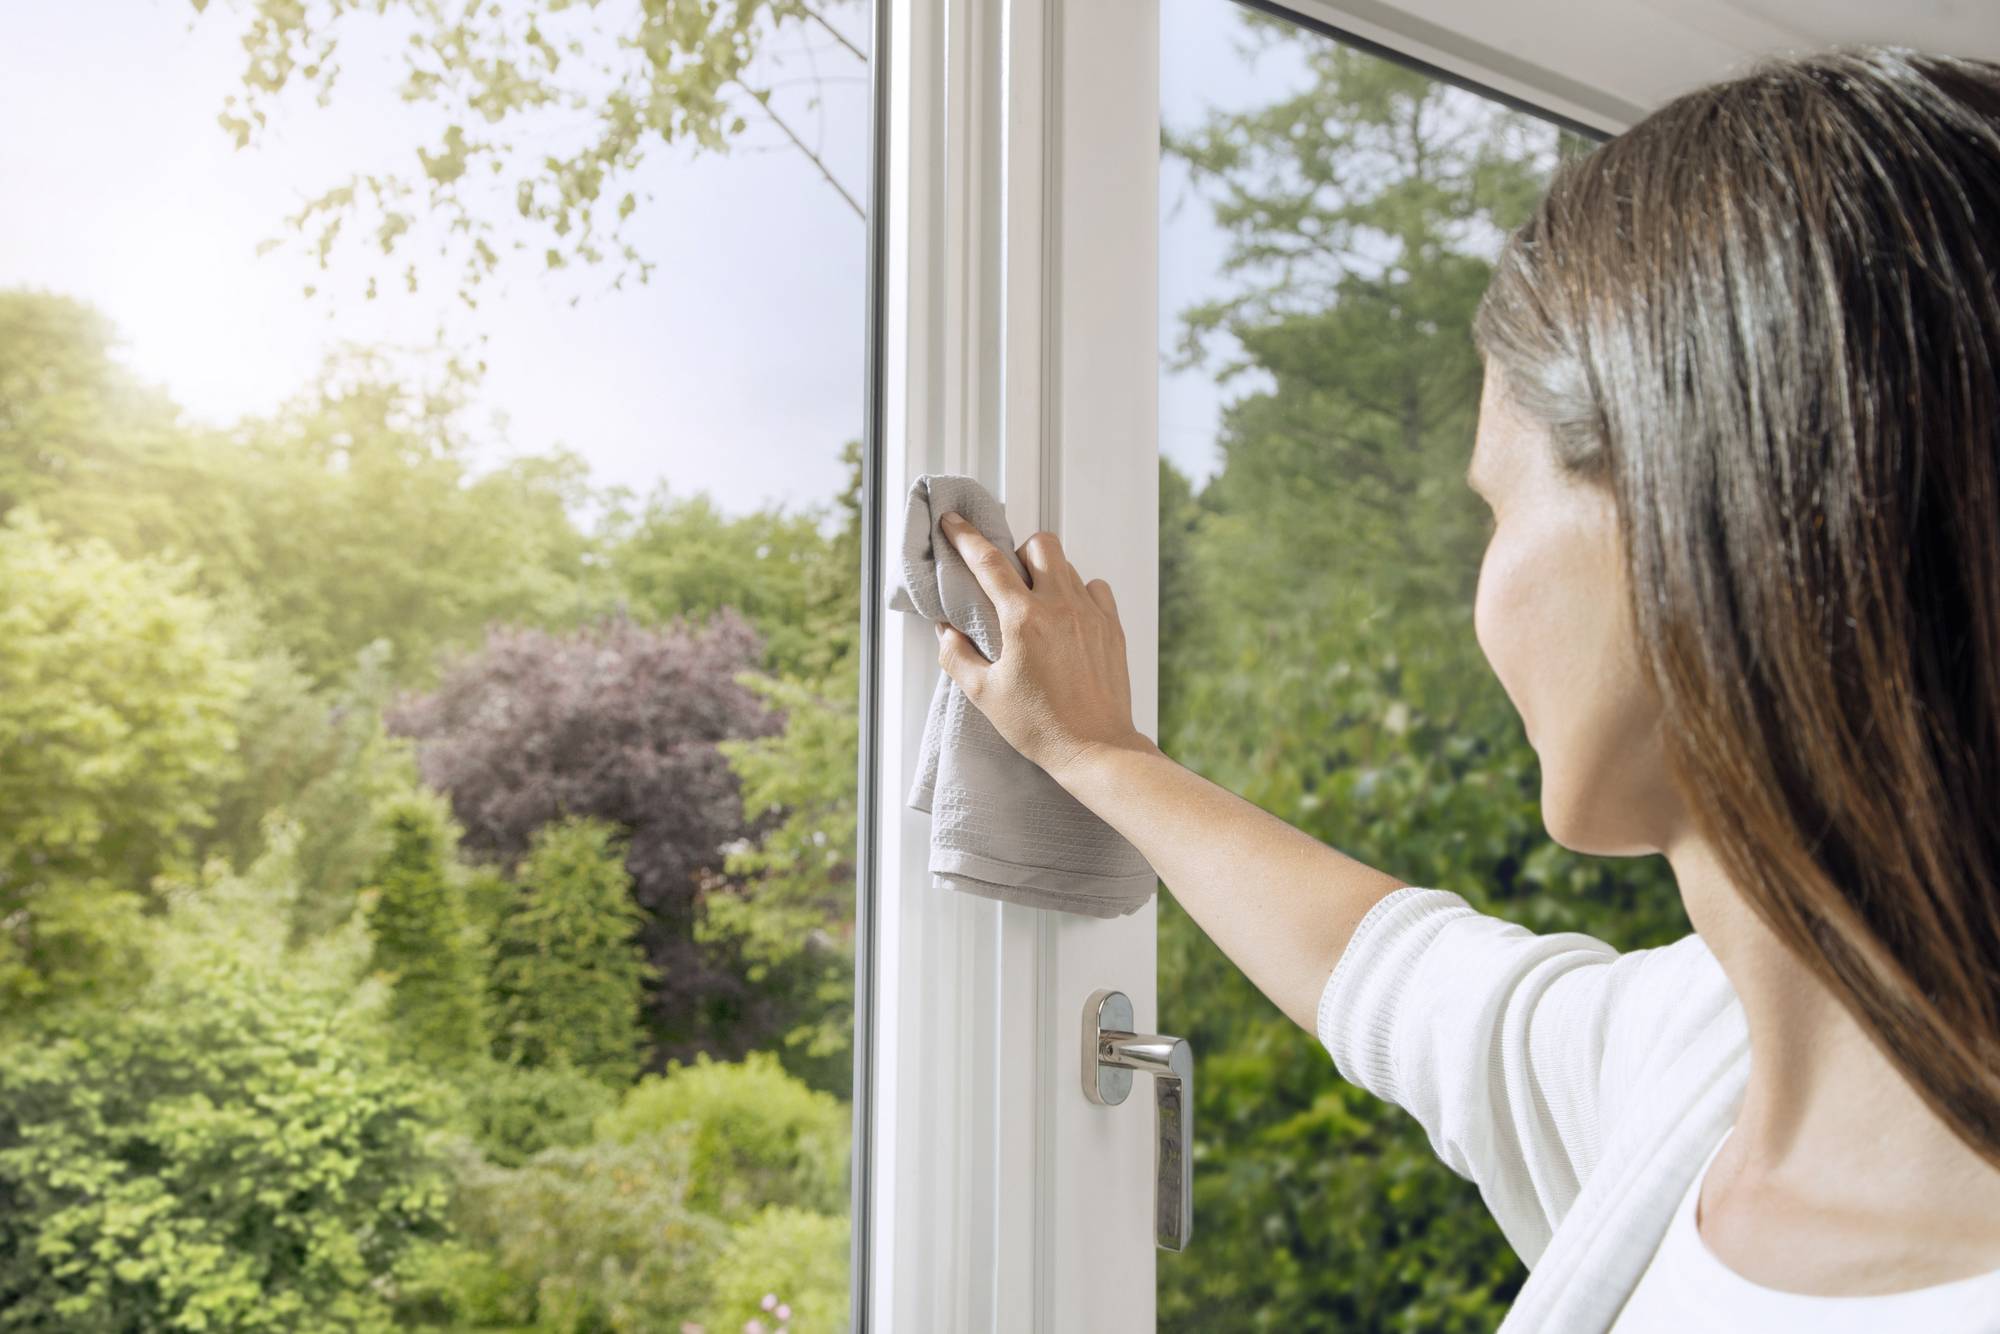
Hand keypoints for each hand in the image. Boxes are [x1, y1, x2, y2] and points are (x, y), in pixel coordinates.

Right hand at [931, 510, 1147, 780]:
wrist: (1095, 748)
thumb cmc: (1041, 726)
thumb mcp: (985, 695)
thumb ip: (958, 656)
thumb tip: (945, 632)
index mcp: (1024, 620)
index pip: (988, 562)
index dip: (966, 537)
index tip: (953, 522)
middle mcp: (1060, 607)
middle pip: (1039, 545)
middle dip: (1019, 551)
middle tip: (1010, 578)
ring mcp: (1091, 614)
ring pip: (1068, 565)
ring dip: (1047, 573)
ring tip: (1038, 603)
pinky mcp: (1112, 627)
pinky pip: (1095, 588)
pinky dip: (1079, 591)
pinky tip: (1068, 616)